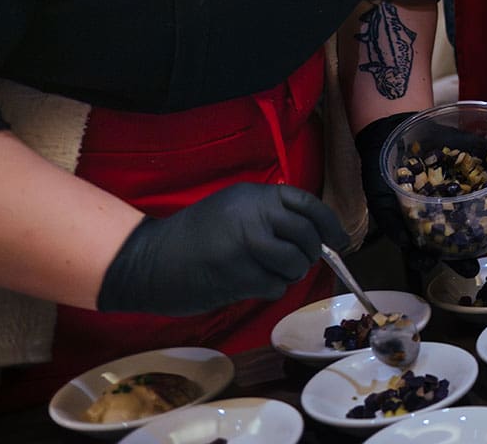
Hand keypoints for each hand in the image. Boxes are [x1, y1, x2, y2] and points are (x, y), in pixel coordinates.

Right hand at [97, 183, 345, 315]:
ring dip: (290, 273)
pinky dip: (271, 288)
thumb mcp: (231, 208)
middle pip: (307, 236)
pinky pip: (274, 286)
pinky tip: (252, 284)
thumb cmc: (192, 236)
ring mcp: (246, 246)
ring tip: (271, 273)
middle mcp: (254, 216)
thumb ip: (267, 213)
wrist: (147, 261)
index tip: (339, 240)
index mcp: (254, 196)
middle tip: (301, 262)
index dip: (328, 223)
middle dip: (311, 253)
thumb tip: (311, 231)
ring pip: (294, 263)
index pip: (307, 204)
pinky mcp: (237, 276)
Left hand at [357, 114, 486, 287]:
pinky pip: (392, 227)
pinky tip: (407, 241)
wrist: (400, 127)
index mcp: (457, 203)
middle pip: (449, 246)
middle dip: (459, 262)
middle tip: (471, 270)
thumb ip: (486, 154)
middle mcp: (435, 215)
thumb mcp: (467, 143)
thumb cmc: (436, 138)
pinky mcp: (387, 211)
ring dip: (424, 258)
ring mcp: (411, 216)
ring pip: (418, 245)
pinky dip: (399, 234)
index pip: (478, 228)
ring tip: (431, 263)